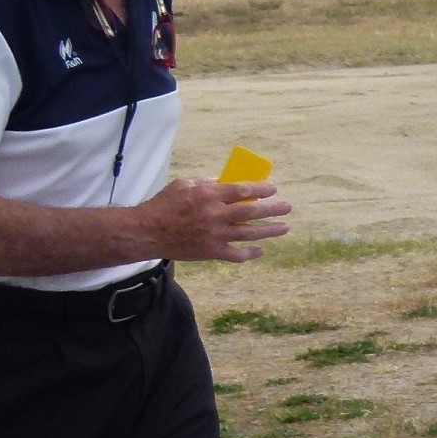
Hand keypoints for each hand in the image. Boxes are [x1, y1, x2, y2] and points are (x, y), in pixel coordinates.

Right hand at [142, 178, 292, 262]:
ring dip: (270, 231)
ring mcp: (215, 235)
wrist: (149, 231)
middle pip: (251, 211)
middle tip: (287, 207)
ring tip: (284, 227)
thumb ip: (208, 183)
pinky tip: (260, 250)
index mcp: (209, 195)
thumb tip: (228, 182)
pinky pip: (236, 254)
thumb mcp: (185, 184)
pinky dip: (250, 253)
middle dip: (273, 209)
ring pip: (249, 234)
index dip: (261, 189)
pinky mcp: (211, 252)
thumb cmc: (165, 204)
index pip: (243, 190)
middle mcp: (215, 215)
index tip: (273, 189)